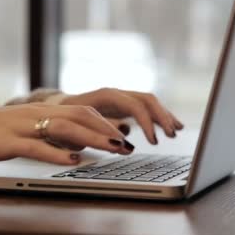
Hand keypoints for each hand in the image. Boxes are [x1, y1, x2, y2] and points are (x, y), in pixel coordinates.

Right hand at [0, 103, 131, 165]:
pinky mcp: (8, 142)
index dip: (106, 123)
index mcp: (41, 111)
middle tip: (127, 145)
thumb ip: (52, 136)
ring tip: (112, 149)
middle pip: (80, 115)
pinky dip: (57, 154)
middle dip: (107, 130)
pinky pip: (37, 147)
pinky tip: (73, 161)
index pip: (82, 111)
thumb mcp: (26, 131)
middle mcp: (36, 114)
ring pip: (65, 128)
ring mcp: (22, 126)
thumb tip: (79, 147)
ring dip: (93, 138)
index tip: (124, 136)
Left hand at [61, 88, 183, 144]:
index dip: (147, 123)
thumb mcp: (80, 125)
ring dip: (164, 115)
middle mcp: (117, 93)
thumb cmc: (67, 118)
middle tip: (171, 134)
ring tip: (176, 130)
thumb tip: (124, 135)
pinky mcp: (123, 105)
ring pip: (150, 102)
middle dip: (162, 116)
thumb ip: (102, 129)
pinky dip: (159, 117)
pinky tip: (169, 127)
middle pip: (147, 99)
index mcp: (107, 95)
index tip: (153, 141)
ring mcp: (121, 97)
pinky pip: (146, 108)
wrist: (58, 108)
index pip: (134, 105)